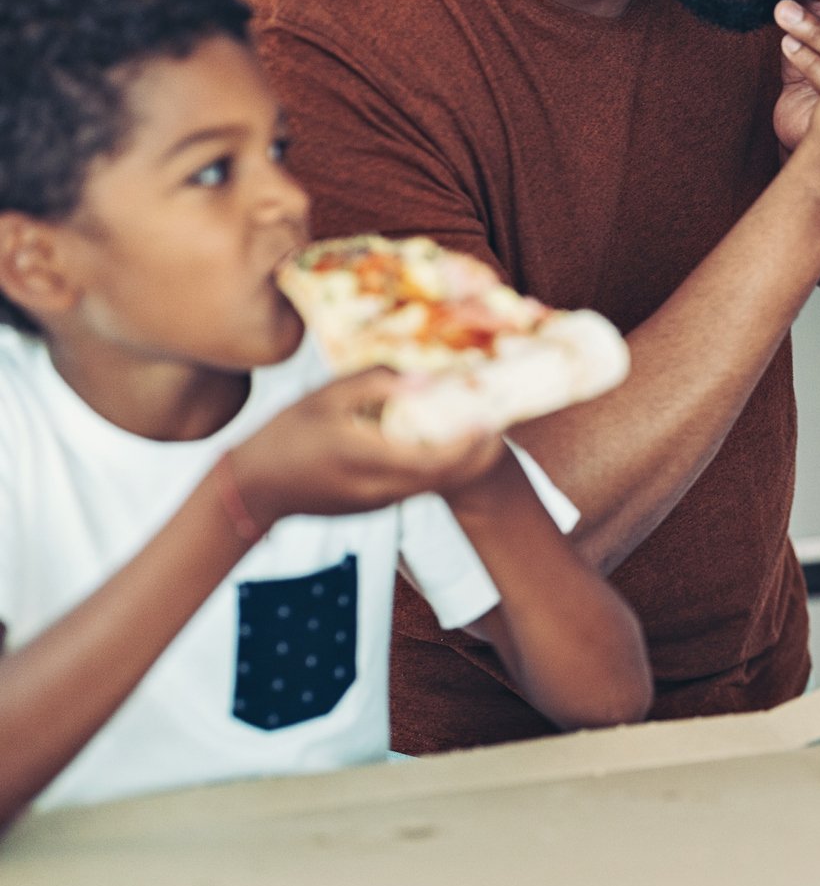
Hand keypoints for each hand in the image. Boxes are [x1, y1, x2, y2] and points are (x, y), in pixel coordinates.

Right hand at [224, 370, 507, 526]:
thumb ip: (375, 383)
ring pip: (437, 485)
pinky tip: (444, 443)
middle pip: (449, 476)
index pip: (438, 457)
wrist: (253, 489)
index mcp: (369, 457)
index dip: (472, 441)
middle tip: (500, 422)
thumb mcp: (324, 397)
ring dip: (464, 461)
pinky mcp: (376, 507)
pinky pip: (419, 487)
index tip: (493, 417)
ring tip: (480, 428)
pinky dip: (440, 468)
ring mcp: (380, 502)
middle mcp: (382, 487)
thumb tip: (425, 378)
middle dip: (480, 452)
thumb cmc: (285, 434)